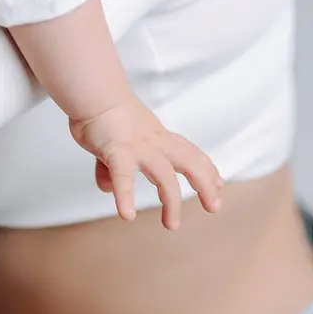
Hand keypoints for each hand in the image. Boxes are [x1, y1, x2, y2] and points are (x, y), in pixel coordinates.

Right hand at [69, 97, 222, 231]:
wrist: (92, 88)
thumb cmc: (102, 110)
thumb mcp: (115, 140)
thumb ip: (113, 166)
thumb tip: (109, 187)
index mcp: (157, 135)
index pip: (189, 152)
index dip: (207, 168)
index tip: (220, 184)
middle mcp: (155, 142)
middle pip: (190, 162)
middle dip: (206, 184)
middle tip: (214, 207)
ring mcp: (138, 147)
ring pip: (164, 176)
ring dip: (171, 202)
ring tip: (171, 225)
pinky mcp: (117, 151)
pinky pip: (123, 177)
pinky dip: (126, 197)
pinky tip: (127, 215)